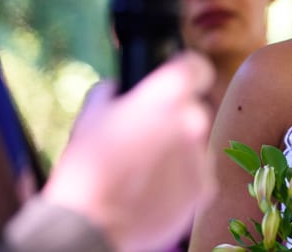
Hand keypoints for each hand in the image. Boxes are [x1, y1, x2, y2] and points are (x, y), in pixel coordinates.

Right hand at [43, 51, 215, 250]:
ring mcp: (201, 155)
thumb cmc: (87, 166)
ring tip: (141, 171)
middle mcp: (193, 120)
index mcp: (168, 94)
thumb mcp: (91, 114)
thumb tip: (121, 90)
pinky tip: (151, 189)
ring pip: (192, 144)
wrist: (90, 225)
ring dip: (175, 151)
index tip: (179, 80)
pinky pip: (195, 174)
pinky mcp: (204, 188)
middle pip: (191, 111)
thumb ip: (115, 92)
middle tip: (143, 138)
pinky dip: (179, 180)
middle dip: (172, 121)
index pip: (196, 67)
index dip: (187, 72)